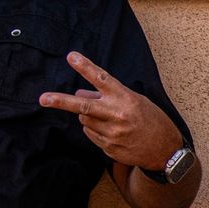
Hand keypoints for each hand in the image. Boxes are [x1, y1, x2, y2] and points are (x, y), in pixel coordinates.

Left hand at [38, 52, 179, 170]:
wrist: (165, 150)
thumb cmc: (152, 120)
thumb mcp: (136, 101)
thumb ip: (109, 96)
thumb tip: (80, 94)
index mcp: (125, 99)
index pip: (101, 79)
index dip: (85, 67)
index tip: (71, 56)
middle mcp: (117, 115)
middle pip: (82, 106)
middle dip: (60, 101)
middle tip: (43, 99)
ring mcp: (111, 133)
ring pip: (84, 120)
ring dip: (88, 116)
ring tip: (107, 117)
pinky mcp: (108, 148)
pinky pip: (90, 134)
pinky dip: (94, 129)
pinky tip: (112, 131)